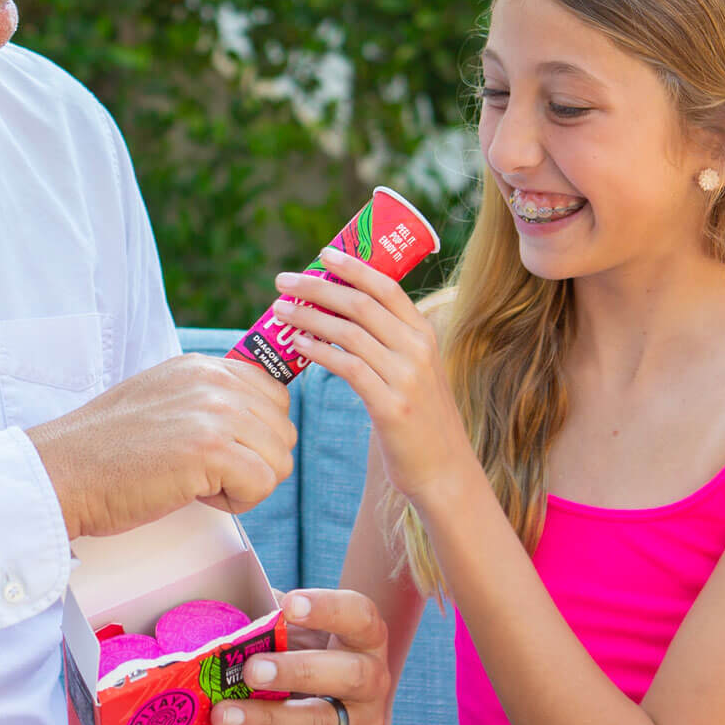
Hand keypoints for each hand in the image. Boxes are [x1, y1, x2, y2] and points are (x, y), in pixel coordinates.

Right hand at [26, 353, 295, 537]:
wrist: (63, 472)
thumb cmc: (107, 452)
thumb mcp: (164, 401)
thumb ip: (209, 400)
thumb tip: (258, 424)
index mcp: (203, 366)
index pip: (275, 396)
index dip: (256, 435)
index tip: (219, 451)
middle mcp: (214, 379)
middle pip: (283, 431)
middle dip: (254, 462)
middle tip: (204, 472)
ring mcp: (215, 411)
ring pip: (279, 461)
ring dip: (244, 484)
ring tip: (197, 482)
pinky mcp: (212, 449)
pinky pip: (262, 484)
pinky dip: (235, 503)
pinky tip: (195, 494)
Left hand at [207, 588, 388, 724]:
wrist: (342, 717)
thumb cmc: (311, 658)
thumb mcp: (301, 634)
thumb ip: (273, 620)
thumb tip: (230, 612)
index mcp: (365, 638)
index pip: (358, 616)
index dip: (327, 609)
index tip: (289, 606)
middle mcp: (373, 682)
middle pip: (349, 675)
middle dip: (297, 672)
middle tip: (251, 670)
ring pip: (320, 724)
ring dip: (267, 720)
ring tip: (223, 716)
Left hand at [268, 246, 476, 507]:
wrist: (444, 472)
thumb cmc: (420, 420)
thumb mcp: (414, 371)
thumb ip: (387, 343)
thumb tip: (338, 315)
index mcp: (424, 333)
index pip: (386, 286)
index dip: (353, 265)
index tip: (323, 252)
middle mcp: (418, 349)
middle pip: (360, 304)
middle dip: (318, 286)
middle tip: (283, 280)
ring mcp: (406, 378)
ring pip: (349, 333)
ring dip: (309, 317)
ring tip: (279, 311)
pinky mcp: (391, 407)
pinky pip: (347, 368)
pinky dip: (318, 352)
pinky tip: (297, 346)